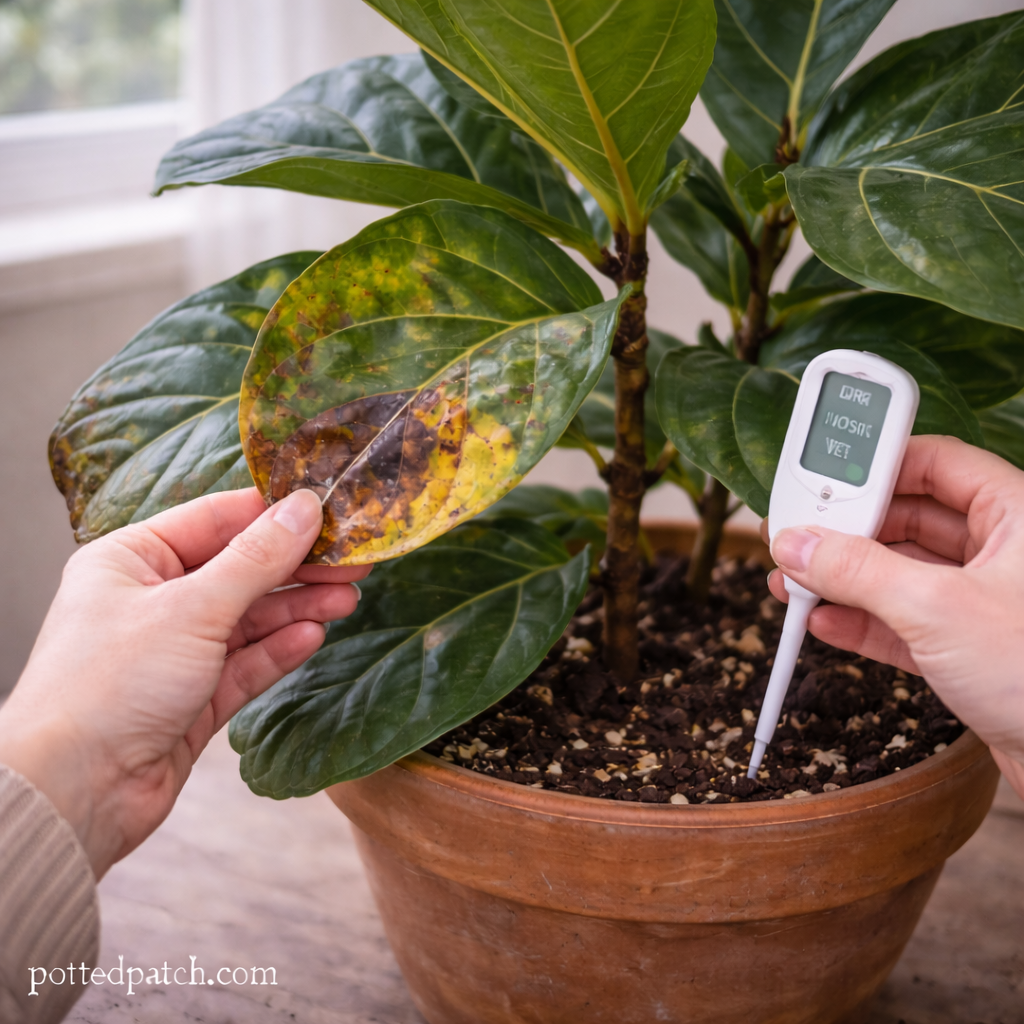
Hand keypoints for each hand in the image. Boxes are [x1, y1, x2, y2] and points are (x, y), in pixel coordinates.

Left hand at [0, 489, 368, 877]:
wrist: (75, 794)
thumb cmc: (107, 688)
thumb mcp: (191, 609)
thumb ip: (256, 560)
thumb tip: (303, 509)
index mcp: (131, 560)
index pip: (215, 520)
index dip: (273, 515)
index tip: (329, 511)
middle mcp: (151, 600)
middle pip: (239, 569)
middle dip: (296, 567)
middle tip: (352, 562)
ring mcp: (174, 650)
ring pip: (249, 618)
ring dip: (297, 608)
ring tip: (345, 599)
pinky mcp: (193, 697)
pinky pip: (246, 663)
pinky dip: (279, 649)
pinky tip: (312, 636)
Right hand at [764, 435, 1023, 799]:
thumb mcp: (938, 609)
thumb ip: (859, 571)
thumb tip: (798, 546)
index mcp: (1016, 515)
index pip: (935, 462)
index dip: (877, 467)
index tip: (825, 479)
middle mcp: (1002, 551)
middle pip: (909, 516)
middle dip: (848, 528)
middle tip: (798, 535)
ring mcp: (983, 602)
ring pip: (900, 571)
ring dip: (844, 577)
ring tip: (795, 580)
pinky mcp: (968, 649)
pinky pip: (902, 620)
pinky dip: (860, 620)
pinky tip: (823, 620)